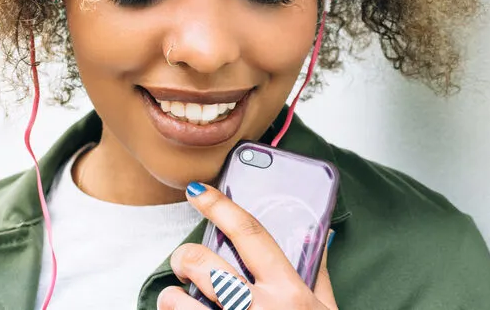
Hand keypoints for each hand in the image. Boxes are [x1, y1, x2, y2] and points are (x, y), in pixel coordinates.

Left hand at [157, 182, 337, 309]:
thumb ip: (318, 275)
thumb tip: (317, 240)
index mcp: (289, 291)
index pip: (250, 234)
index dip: (220, 206)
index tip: (197, 191)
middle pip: (206, 266)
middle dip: (185, 256)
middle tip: (185, 260)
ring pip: (181, 306)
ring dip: (172, 300)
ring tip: (176, 301)